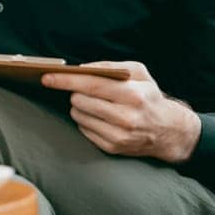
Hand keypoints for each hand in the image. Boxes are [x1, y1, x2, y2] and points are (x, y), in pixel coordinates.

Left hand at [39, 60, 200, 161]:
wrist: (167, 130)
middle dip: (75, 92)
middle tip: (81, 89)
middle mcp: (126, 117)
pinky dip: (86, 120)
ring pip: (79, 115)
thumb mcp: (139, 73)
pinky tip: (99, 116)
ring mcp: (118, 135)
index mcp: (134, 95)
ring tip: (94, 103)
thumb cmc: (149, 96)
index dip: (67, 80)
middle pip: (81, 101)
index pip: (92, 85)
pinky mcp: (111, 148)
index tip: (47, 77)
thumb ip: (112, 67)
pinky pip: (83, 129)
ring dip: (80, 106)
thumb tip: (82, 69)